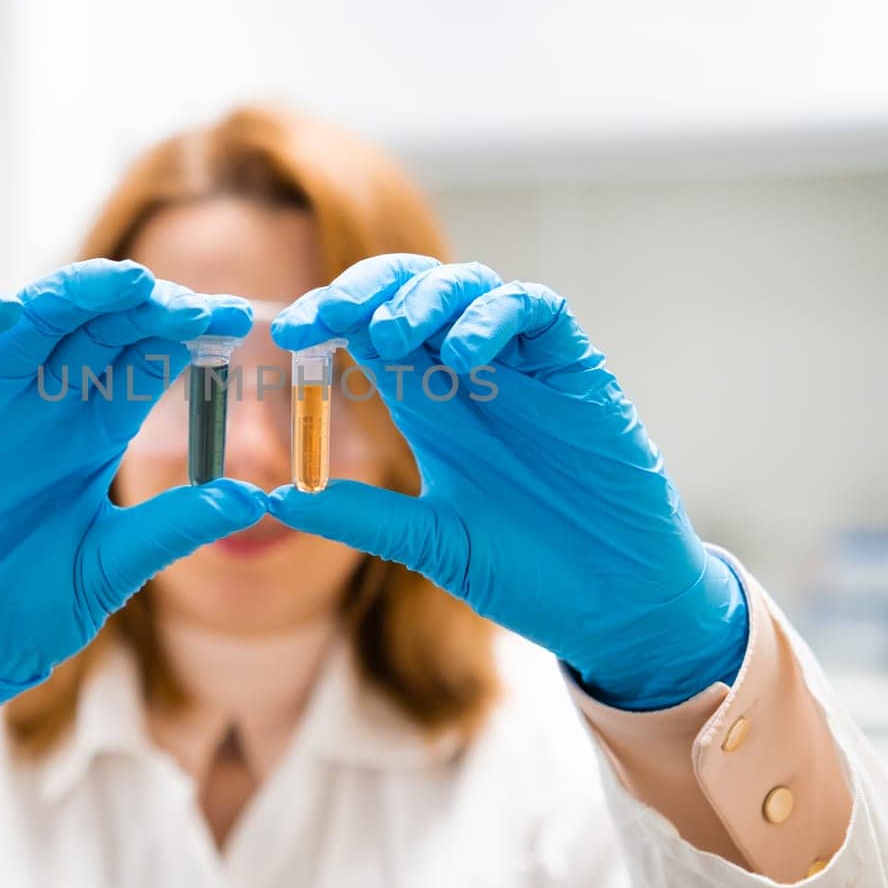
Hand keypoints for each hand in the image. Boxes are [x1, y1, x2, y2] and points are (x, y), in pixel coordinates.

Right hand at [0, 260, 266, 738]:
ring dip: (71, 296)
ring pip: (28, 324)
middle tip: (182, 299)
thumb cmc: (34, 605)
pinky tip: (1, 308)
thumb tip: (255, 498)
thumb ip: (173, 526)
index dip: (186, 330)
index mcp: (97, 429)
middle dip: (139, 305)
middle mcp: (45, 404)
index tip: (237, 315)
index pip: (147, 357)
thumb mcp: (113, 565)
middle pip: (96, 329)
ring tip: (120, 284)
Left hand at [268, 255, 746, 709]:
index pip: (370, 331)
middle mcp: (471, 375)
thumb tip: (275, 500)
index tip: (289, 330)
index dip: (330, 316)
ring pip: (472, 285)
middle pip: (413, 292)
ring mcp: (524, 367)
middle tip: (331, 313)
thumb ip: (360, 515)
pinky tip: (468, 355)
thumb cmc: (527, 572)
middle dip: (368, 289)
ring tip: (394, 334)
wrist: (612, 602)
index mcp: (428, 405)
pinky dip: (497, 316)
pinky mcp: (576, 369)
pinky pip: (537, 309)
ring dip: (426, 297)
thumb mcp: (429, 541)